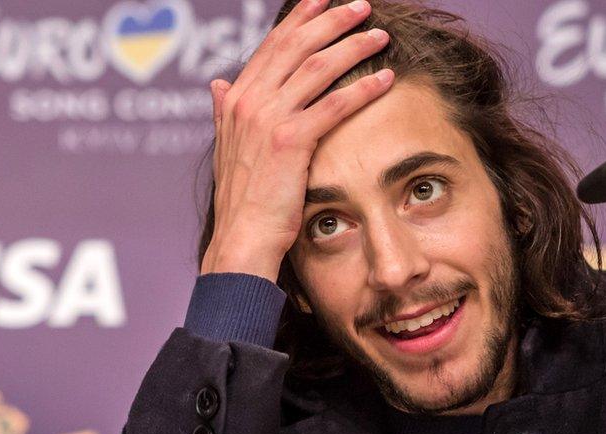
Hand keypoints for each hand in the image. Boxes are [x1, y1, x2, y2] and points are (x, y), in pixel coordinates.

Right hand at [201, 0, 392, 280]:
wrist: (242, 237)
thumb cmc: (243, 199)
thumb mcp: (228, 147)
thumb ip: (225, 110)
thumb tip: (219, 84)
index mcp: (236, 98)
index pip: (272, 45)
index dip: (300, 19)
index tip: (322, 0)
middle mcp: (249, 100)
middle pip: (297, 45)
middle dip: (332, 20)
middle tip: (361, 7)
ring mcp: (268, 119)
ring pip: (318, 67)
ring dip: (353, 46)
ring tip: (380, 35)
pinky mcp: (291, 141)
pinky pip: (334, 104)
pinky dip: (363, 88)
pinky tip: (386, 78)